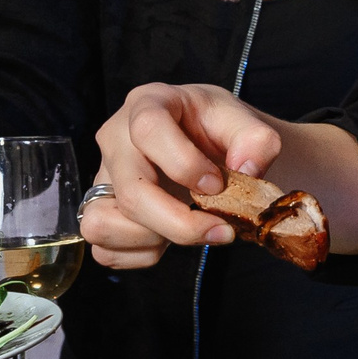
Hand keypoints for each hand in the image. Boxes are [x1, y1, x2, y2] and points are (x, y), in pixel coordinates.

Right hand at [85, 82, 282, 270]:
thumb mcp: (244, 120)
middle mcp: (115, 138)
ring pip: (103, 224)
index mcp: (148, 103)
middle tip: (221, 229)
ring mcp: (103, 177)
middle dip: (180, 222)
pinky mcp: (100, 211)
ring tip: (191, 229)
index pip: (148, 130)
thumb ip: (257, 139)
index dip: (184, 163)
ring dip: (155, 239)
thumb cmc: (218, 130)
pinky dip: (142, 254)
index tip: (218, 185)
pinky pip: (105, 250)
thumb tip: (247, 169)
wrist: (211, 147)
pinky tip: (170, 239)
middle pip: (131, 190)